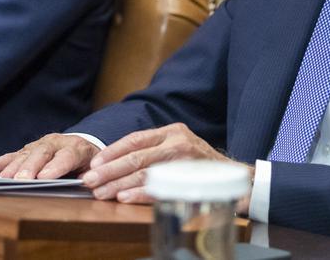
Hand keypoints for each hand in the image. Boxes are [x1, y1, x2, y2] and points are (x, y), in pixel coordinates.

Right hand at [0, 133, 99, 179]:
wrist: (85, 145)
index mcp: (78, 148)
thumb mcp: (97, 170)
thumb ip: (90, 177)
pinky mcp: (28, 149)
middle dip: (30, 167)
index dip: (56, 167)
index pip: (67, 156)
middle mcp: (57, 142)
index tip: (44, 178)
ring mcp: (40, 144)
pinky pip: (12, 155)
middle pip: (42, 153)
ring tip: (3, 179)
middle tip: (20, 180)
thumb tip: (84, 186)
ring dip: (12, 167)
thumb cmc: (91, 164)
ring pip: (25, 153)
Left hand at [82, 122, 253, 210]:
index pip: (135, 139)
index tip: (95, 162)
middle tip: (90, 180)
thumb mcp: (178, 150)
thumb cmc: (201, 167)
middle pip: (136, 156)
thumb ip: (154, 153)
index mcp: (172, 131)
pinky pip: (161, 186)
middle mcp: (178, 140)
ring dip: (119, 184)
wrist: (239, 179)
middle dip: (109, 170)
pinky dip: (140, 193)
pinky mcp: (192, 178)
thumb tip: (116, 165)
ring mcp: (186, 159)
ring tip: (101, 193)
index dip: (112, 151)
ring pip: (144, 171)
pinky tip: (125, 198)